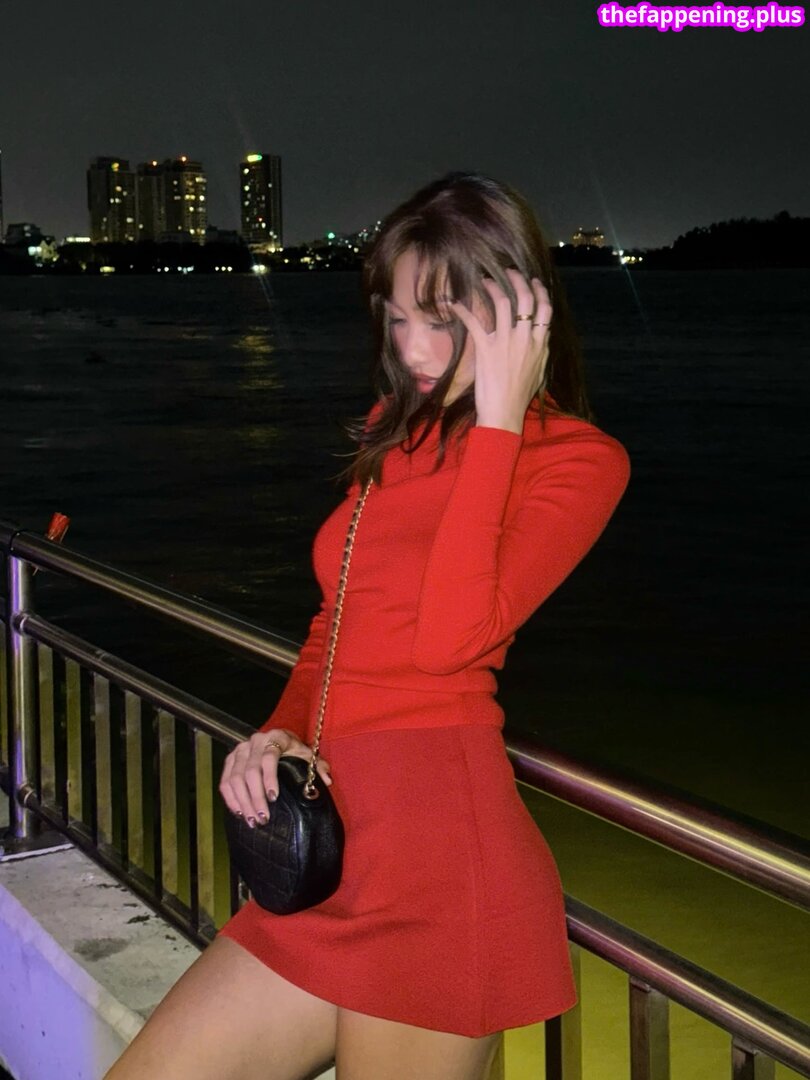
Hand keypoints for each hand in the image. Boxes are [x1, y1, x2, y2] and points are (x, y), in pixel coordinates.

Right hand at [219, 728, 332, 827]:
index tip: (274, 798)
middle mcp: (255, 741)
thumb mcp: (308, 756)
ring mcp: (240, 750)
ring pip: (234, 778)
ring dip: (242, 801)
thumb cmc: (294, 751)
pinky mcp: (230, 760)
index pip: (269, 757)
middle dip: (255, 797)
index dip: (269, 778)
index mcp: (276, 737)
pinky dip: (230, 798)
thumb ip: (318, 767)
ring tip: (252, 820)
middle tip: (263, 818)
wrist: (278, 741)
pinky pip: (225, 781)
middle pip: (250, 771)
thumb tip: (327, 781)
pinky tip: (239, 812)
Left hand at [450, 269, 551, 433]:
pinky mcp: (486, 349)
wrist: (504, 413)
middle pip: (526, 300)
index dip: (540, 291)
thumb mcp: (539, 372)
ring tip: (485, 280)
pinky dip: (463, 310)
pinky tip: (454, 302)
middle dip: (518, 280)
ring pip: (504, 304)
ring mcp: (506, 342)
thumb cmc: (520, 396)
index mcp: (539, 344)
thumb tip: (543, 335)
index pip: (545, 310)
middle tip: (509, 271)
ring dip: (493, 288)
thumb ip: (541, 350)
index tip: (534, 281)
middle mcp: (525, 339)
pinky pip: (475, 322)